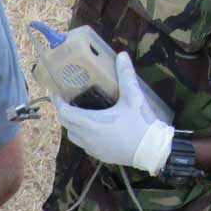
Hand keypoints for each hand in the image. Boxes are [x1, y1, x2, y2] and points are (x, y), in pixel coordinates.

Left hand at [54, 52, 174, 174]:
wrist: (152, 150)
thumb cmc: (141, 123)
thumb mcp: (133, 97)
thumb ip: (126, 75)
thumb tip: (122, 55)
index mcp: (90, 123)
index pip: (64, 113)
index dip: (58, 102)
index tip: (57, 93)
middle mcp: (87, 137)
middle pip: (66, 124)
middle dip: (63, 112)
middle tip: (67, 99)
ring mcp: (92, 148)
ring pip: (73, 136)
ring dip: (71, 124)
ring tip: (79, 112)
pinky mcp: (99, 155)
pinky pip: (83, 144)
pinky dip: (81, 135)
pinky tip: (92, 127)